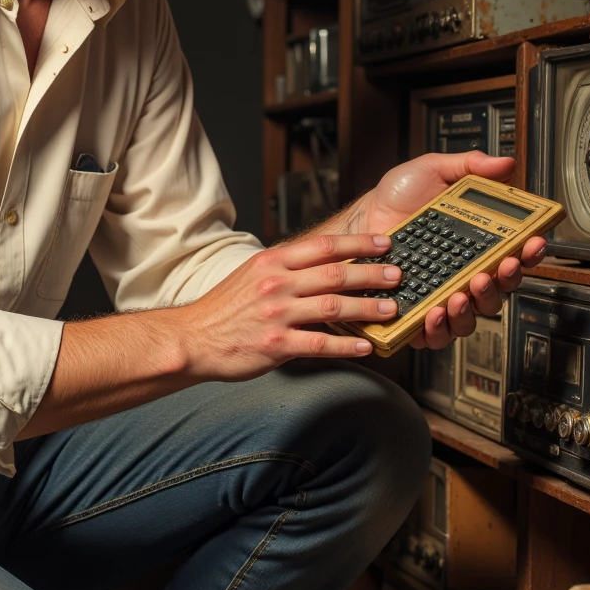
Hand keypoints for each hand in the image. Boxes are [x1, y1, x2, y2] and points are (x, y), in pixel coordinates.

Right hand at [181, 231, 405, 377]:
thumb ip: (284, 269)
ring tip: (390, 310)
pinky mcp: (276, 345)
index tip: (384, 243)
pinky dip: (347, 345)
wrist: (191, 339)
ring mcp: (277, 315)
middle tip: (398, 277)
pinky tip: (365, 346)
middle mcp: (276, 284)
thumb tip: (319, 265)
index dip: (358, 244)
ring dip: (367, 308)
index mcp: (271, 263)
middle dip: (372, 275)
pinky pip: (321, 343)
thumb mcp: (250, 276)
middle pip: (335, 274)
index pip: (323, 246)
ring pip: (334, 307)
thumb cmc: (222, 310)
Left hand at [352, 151, 545, 350]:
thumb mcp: (433, 170)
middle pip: (497, 292)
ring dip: (470, 310)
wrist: (361, 219)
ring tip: (459, 294)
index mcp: (475, 244)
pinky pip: (434, 334)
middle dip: (500, 284)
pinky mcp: (414, 314)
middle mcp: (462, 274)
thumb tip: (503, 163)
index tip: (531, 244)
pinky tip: (434, 311)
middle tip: (491, 271)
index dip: (528, 253)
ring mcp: (439, 297)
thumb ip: (468, 165)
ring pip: (470, 319)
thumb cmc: (396, 198)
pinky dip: (438, 329)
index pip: (514, 255)